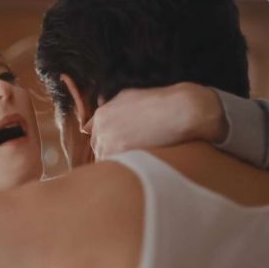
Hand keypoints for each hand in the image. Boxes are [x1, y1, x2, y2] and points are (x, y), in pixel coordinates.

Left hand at [88, 82, 227, 158]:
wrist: (183, 110)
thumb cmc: (160, 103)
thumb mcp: (127, 98)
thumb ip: (106, 111)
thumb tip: (85, 128)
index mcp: (102, 115)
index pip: (95, 140)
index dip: (112, 145)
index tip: (126, 146)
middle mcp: (102, 129)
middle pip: (100, 152)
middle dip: (114, 154)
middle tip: (136, 151)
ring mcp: (111, 143)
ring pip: (108, 163)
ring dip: (121, 164)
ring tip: (141, 158)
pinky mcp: (123, 156)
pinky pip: (119, 169)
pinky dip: (128, 169)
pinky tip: (143, 163)